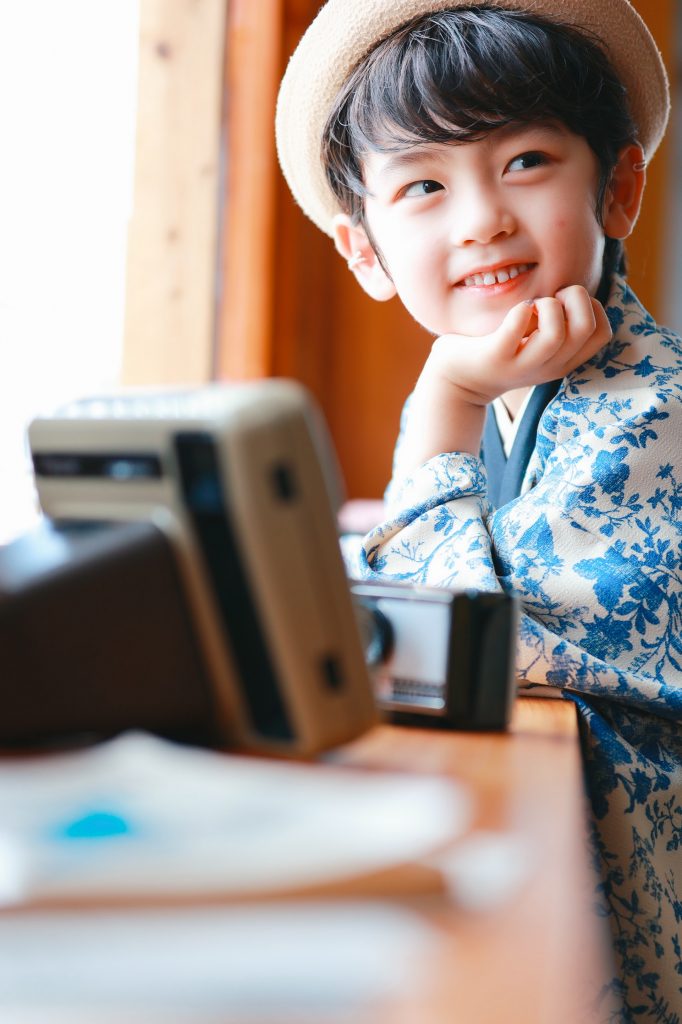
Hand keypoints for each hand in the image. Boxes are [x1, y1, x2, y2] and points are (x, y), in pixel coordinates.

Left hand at [395, 286, 610, 470]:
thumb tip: (574, 288)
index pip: (602, 332)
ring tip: (530, 307)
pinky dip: (520, 309)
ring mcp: (523, 364)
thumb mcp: (536, 341)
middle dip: (574, 299)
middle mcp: (549, 366)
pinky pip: (518, 325)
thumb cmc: (500, 349)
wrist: (457, 382)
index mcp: (564, 360)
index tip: (564, 305)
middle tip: (548, 300)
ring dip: (547, 305)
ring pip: (557, 332)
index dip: (592, 308)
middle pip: (586, 327)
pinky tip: (514, 311)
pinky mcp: (496, 357)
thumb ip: (558, 322)